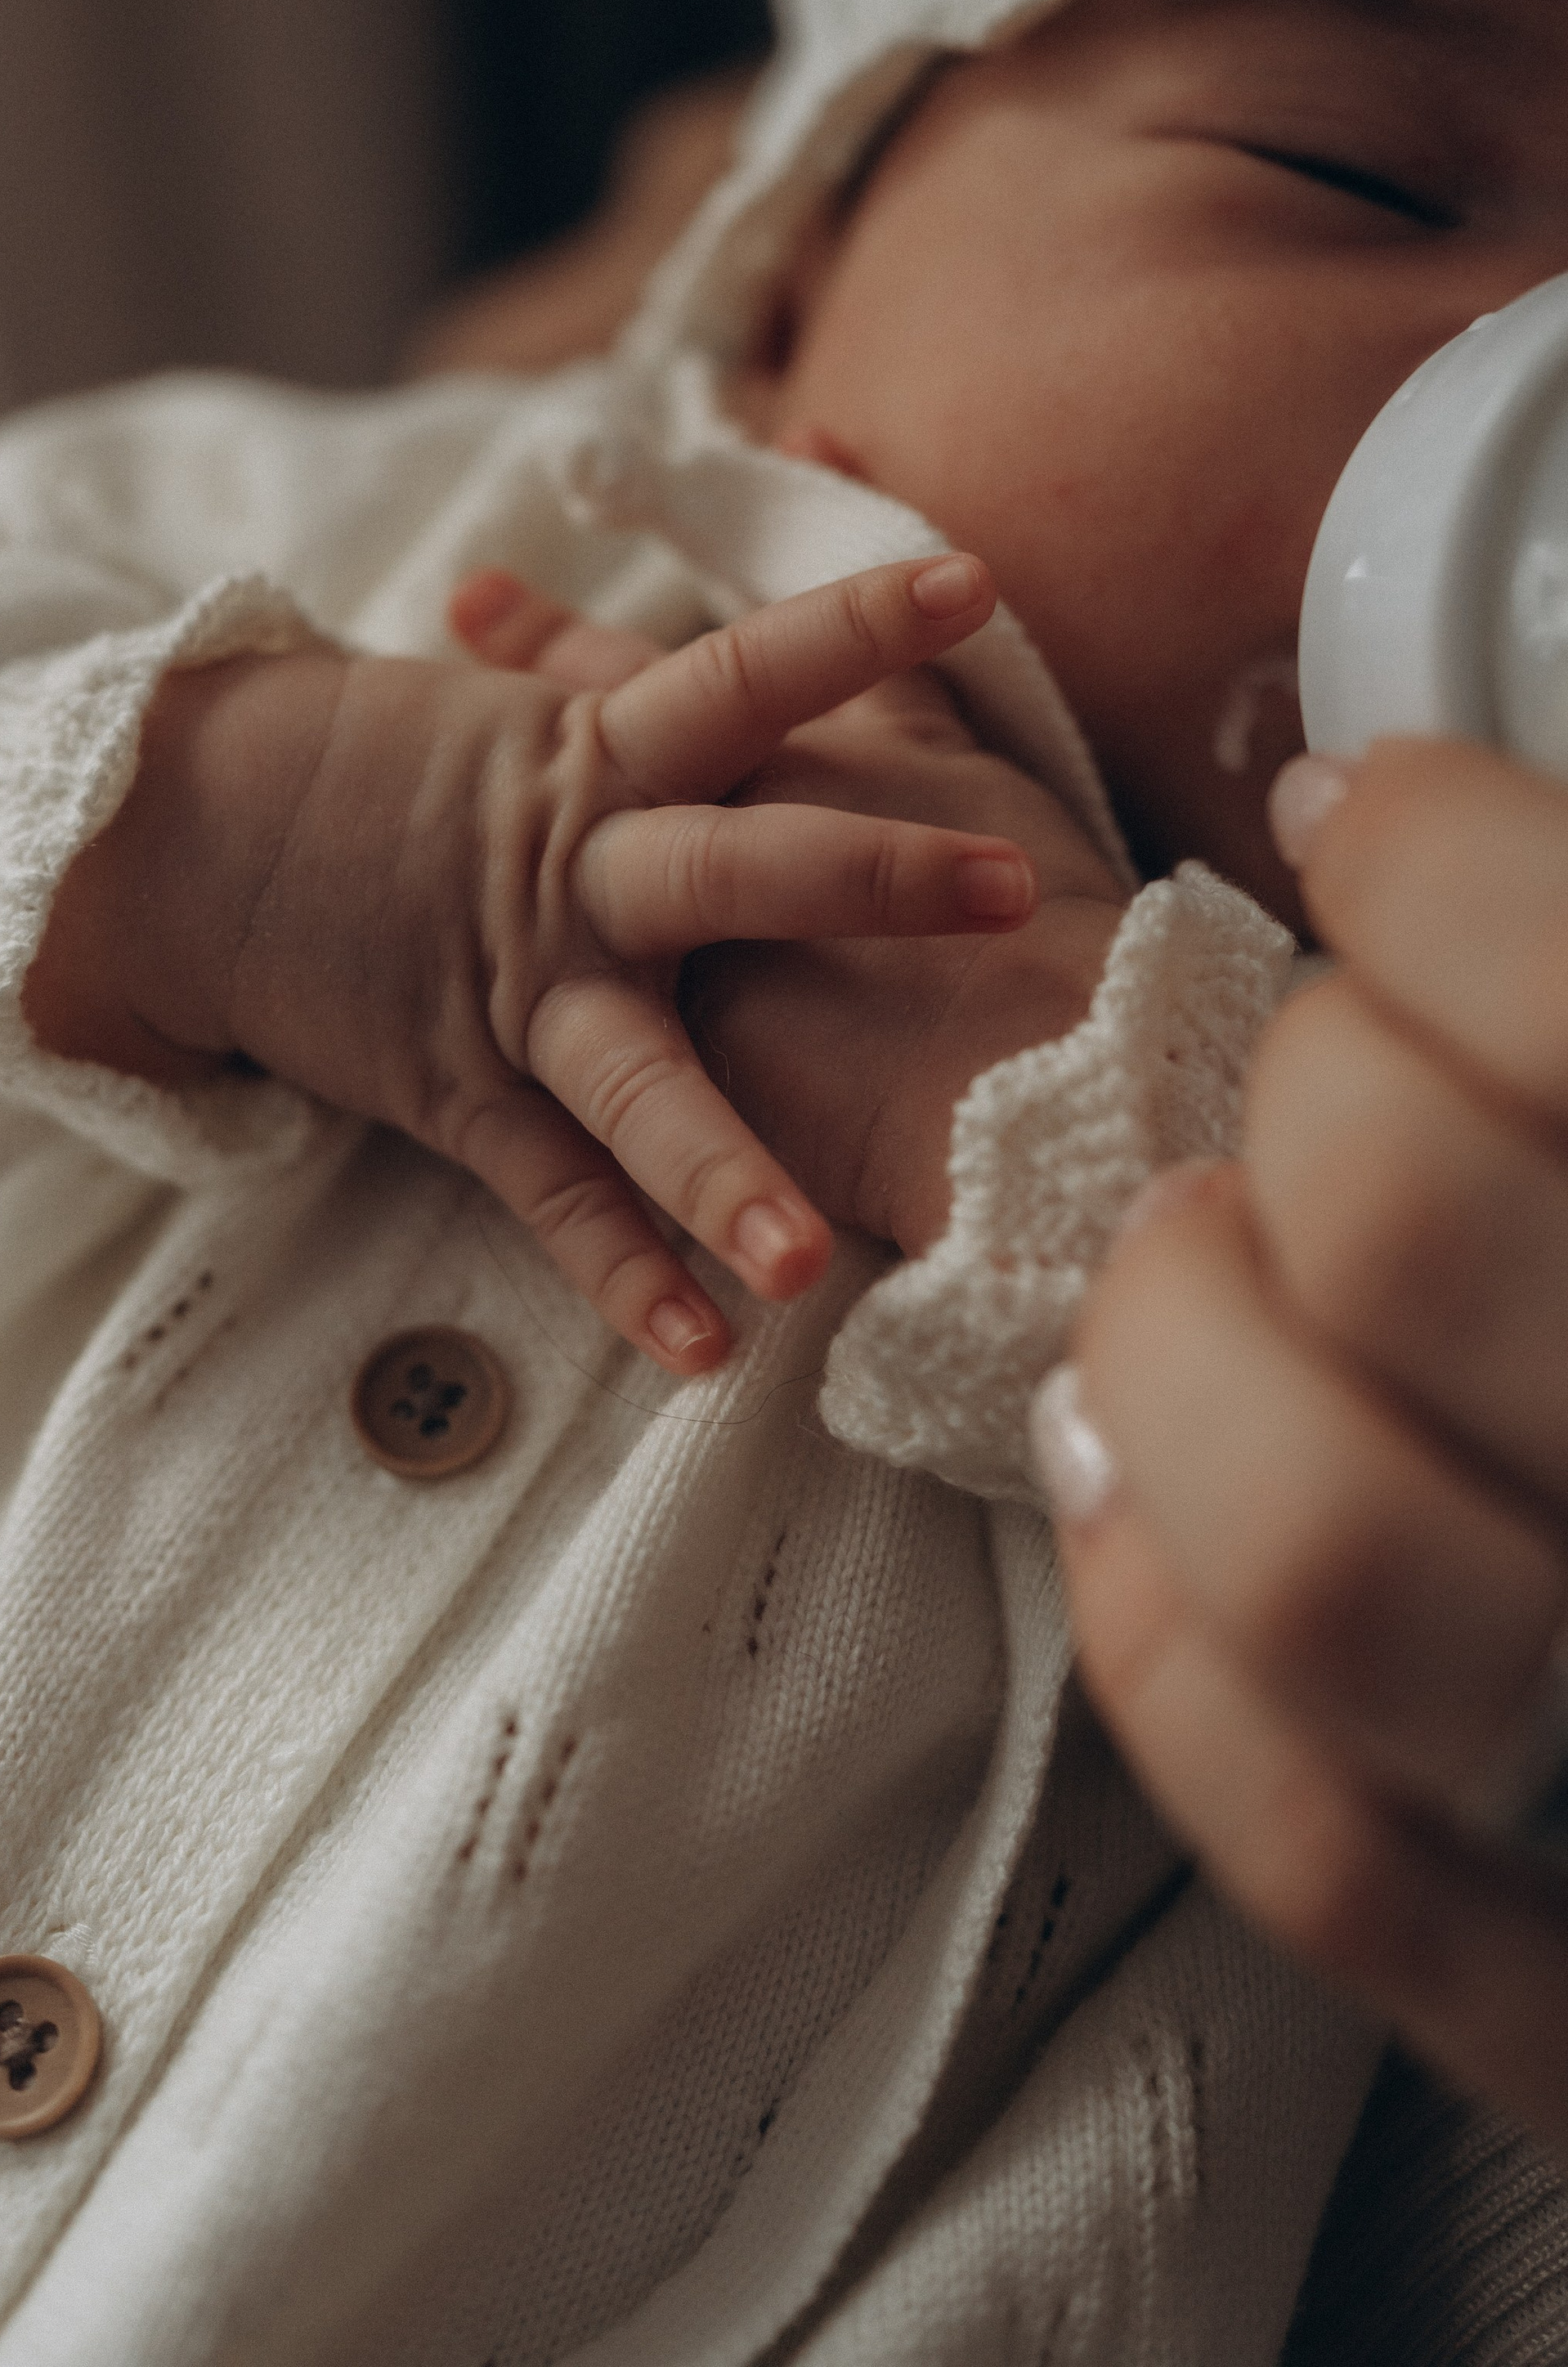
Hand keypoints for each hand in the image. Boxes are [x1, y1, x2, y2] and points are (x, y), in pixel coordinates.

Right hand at [24, 562, 1041, 1371]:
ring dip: (722, 1167)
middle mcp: (570, 870)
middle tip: (1006, 884)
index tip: (973, 581)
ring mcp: (517, 991)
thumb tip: (779, 461)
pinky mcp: (462, 1094)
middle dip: (867, 873)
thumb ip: (647, 646)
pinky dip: (624, 1275)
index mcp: (593, 754)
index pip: (739, 671)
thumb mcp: (520, 697)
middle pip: (731, 862)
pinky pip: (553, 1199)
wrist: (181, 837)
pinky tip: (706, 1349)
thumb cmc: (377, 764)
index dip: (851, 625)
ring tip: (811, 1260)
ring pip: (634, 1080)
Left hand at [1047, 739, 1567, 2152]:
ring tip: (1201, 1271)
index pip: (1564, 1014)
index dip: (1437, 863)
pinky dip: (1167, 1644)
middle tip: (1329, 1095)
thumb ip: (1541, 1027)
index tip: (1364, 823)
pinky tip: (1126, 1498)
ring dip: (1183, 1356)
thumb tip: (1379, 802)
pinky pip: (1319, 1847)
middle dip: (1315, 1102)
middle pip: (1402, 1217)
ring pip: (1321, 1548)